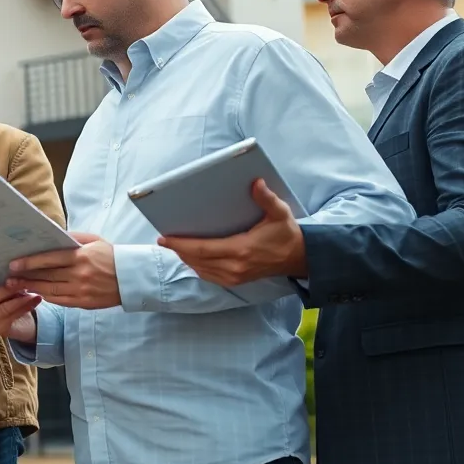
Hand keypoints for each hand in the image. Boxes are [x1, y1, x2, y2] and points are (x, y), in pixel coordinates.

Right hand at [0, 271, 40, 342]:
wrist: (28, 321)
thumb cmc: (16, 298)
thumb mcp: (12, 285)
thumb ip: (8, 277)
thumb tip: (14, 264)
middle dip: (6, 289)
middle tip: (22, 282)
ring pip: (2, 308)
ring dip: (19, 299)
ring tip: (33, 292)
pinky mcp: (0, 329)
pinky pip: (12, 316)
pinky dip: (25, 307)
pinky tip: (36, 299)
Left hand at [7, 233, 120, 308]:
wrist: (133, 278)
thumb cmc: (112, 256)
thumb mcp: (94, 240)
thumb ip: (73, 238)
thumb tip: (53, 235)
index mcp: (81, 257)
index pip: (50, 259)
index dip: (30, 262)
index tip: (14, 264)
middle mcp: (80, 274)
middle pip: (46, 276)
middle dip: (25, 276)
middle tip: (8, 277)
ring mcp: (81, 290)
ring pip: (50, 291)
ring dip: (31, 288)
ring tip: (16, 286)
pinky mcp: (84, 303)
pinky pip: (60, 301)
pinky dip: (46, 297)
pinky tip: (35, 293)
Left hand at [157, 179, 306, 285]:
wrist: (299, 258)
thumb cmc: (286, 234)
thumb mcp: (280, 213)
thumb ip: (267, 198)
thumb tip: (255, 182)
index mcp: (241, 249)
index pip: (201, 249)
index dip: (180, 244)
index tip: (164, 238)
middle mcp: (235, 266)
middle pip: (196, 260)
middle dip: (178, 250)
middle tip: (164, 240)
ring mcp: (235, 277)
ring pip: (201, 269)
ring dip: (186, 258)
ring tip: (174, 246)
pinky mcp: (236, 281)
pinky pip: (209, 276)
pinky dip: (197, 266)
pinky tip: (190, 257)